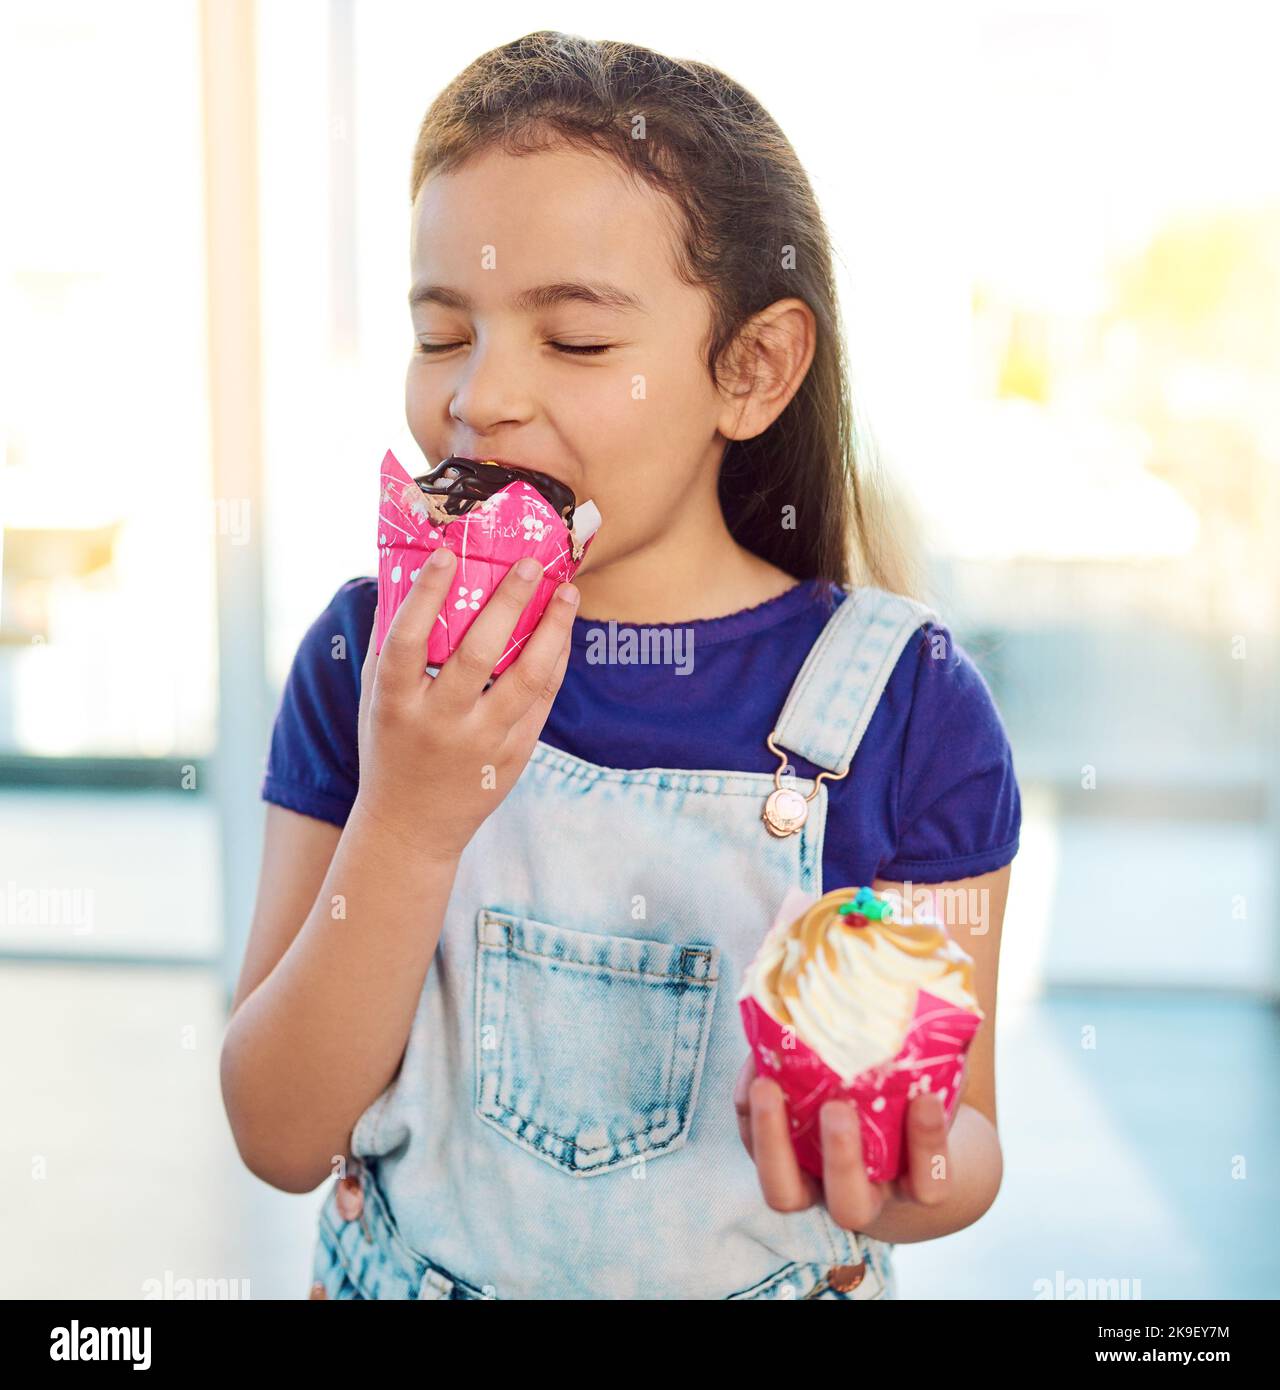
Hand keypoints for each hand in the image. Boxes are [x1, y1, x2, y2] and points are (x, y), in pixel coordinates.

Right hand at [354, 549, 578, 859]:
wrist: (411, 826)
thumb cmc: (392, 745)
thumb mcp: (375, 699)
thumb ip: (389, 644)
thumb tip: (406, 573)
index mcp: (395, 703)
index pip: (406, 641)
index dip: (425, 596)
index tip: (448, 554)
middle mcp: (438, 723)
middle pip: (477, 655)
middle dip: (507, 603)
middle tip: (531, 564)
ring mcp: (480, 742)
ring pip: (526, 678)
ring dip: (551, 630)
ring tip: (568, 592)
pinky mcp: (513, 756)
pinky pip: (542, 701)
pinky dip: (557, 661)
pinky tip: (562, 631)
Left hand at [733, 1053, 959, 1232]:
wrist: (876, 1125)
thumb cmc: (910, 1094)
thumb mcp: (929, 1076)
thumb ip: (938, 1053)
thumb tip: (947, 989)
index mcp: (911, 1180)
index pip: (929, 1184)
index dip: (929, 1147)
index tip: (928, 1100)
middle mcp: (861, 1193)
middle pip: (849, 1205)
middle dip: (842, 1159)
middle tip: (838, 1109)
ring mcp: (811, 1182)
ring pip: (784, 1192)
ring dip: (773, 1140)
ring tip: (768, 1085)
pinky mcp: (769, 1155)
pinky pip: (750, 1142)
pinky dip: (746, 1106)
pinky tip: (754, 1065)